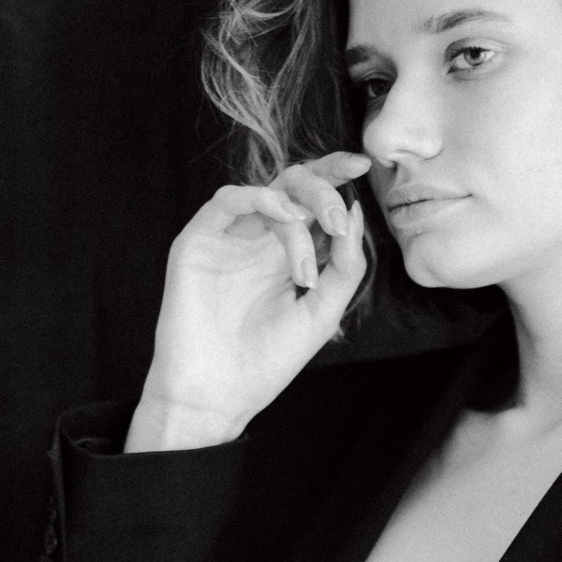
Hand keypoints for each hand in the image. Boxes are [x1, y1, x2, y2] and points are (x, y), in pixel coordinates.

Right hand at [125, 153, 371, 449]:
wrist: (218, 396)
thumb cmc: (266, 363)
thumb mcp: (322, 313)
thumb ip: (345, 265)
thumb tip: (355, 212)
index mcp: (288, 255)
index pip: (314, 202)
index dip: (336, 177)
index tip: (362, 165)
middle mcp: (260, 241)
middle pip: (294, 185)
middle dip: (323, 191)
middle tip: (336, 222)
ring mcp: (229, 239)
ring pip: (268, 191)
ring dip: (299, 211)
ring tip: (307, 261)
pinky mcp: (199, 242)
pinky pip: (228, 200)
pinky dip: (261, 200)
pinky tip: (283, 217)